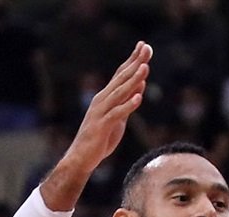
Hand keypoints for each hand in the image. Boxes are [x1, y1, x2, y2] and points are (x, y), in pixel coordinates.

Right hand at [65, 43, 150, 172]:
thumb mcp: (118, 118)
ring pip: (120, 93)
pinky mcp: (102, 126)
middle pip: (121, 78)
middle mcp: (102, 100)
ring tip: (146, 68)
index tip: (144, 45)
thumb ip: (128, 102)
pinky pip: (117, 114)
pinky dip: (128, 105)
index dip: (133, 59)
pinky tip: (139, 97)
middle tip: (147, 48)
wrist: (81, 158)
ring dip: (133, 80)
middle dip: (135, 63)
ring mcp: (101, 112)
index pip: (121, 74)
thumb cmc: (100, 139)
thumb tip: (140, 85)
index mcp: (105, 97)